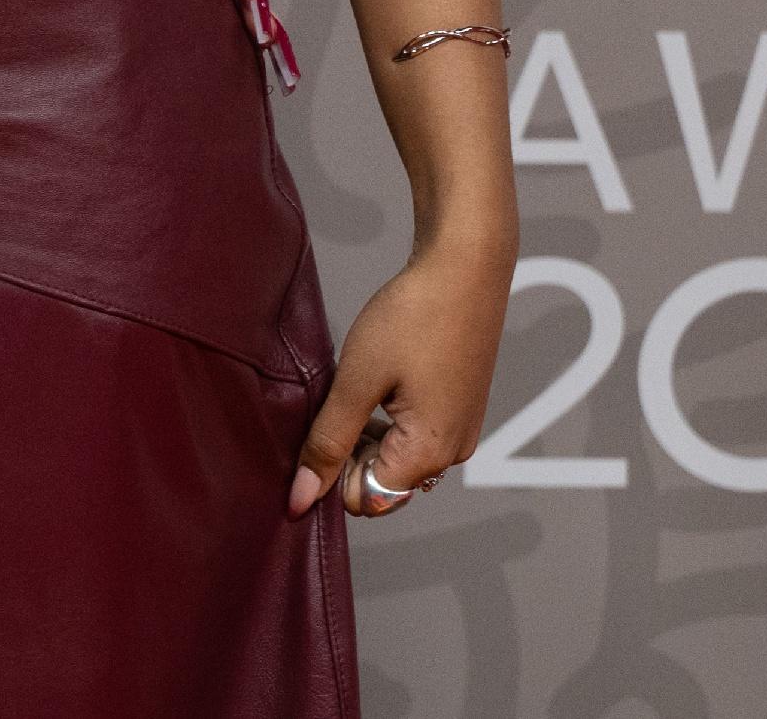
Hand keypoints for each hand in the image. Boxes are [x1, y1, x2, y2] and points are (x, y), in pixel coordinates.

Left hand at [288, 234, 509, 517]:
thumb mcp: (357, 380)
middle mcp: (452, 454)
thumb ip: (328, 442)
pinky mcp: (459, 409)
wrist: (465, 266)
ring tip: (350, 386)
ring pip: (396, 460)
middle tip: (330, 401)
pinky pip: (413, 437)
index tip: (314, 429)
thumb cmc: (412, 317)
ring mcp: (460, 431)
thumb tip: (301, 499)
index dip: (330, 474)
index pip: (366, 500)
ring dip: (364, 437)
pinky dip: (385, 422)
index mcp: (429, 454)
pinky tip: (372, 383)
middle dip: (347, 456)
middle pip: (383, 484)